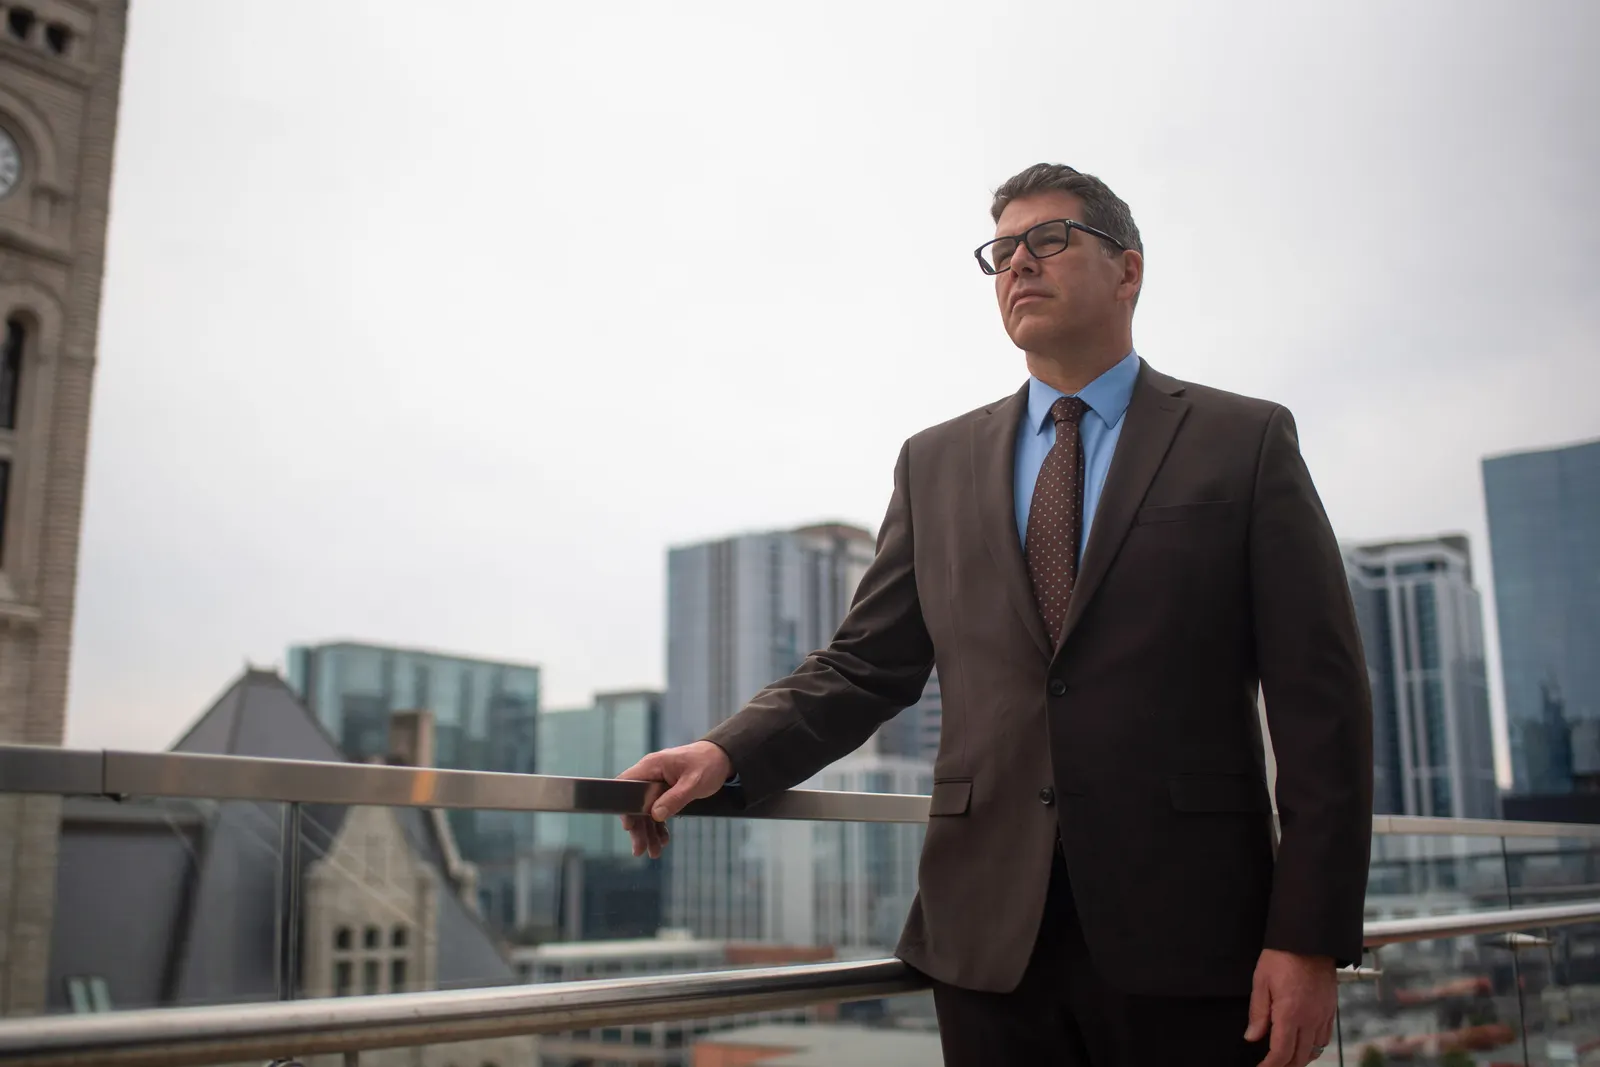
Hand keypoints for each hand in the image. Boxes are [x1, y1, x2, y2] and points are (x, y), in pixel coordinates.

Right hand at [616, 741, 732, 858]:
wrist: (722, 757)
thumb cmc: (708, 764)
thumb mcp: (694, 782)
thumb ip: (675, 798)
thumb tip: (655, 815)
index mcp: (652, 766)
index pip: (627, 784)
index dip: (625, 806)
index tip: (629, 826)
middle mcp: (650, 774)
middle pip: (635, 803)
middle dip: (638, 828)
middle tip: (640, 850)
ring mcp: (656, 783)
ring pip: (646, 810)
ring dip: (649, 832)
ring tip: (654, 852)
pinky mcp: (664, 791)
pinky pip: (657, 810)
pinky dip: (659, 826)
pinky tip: (663, 839)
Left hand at [1244, 949, 1335, 1065]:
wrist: (1310, 939)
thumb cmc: (1282, 956)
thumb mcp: (1261, 981)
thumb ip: (1257, 1013)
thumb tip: (1252, 1037)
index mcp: (1290, 1014)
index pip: (1281, 1053)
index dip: (1270, 1066)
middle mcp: (1310, 1019)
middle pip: (1299, 1057)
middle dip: (1284, 1066)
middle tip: (1271, 1066)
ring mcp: (1323, 1015)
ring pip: (1315, 1050)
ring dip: (1300, 1059)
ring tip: (1286, 1059)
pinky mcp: (1331, 1009)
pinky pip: (1325, 1037)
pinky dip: (1314, 1046)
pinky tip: (1304, 1044)